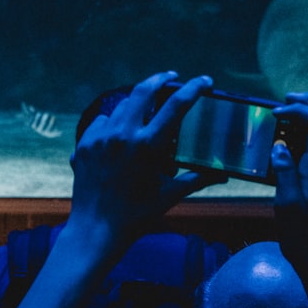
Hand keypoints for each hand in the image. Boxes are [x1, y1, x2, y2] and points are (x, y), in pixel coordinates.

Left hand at [68, 71, 221, 246]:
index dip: (193, 89)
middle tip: (171, 77)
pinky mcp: (84, 145)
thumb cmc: (136, 216)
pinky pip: (100, 123)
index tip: (204, 81)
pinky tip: (118, 136)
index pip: (176, 106)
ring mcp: (100, 138)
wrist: (95, 230)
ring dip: (135, 107)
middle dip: (160, 79)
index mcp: (147, 146)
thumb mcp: (169, 195)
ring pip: (120, 108)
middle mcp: (122, 135)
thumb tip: (222, 174)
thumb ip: (196, 179)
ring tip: (144, 115)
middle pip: (143, 91)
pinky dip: (111, 125)